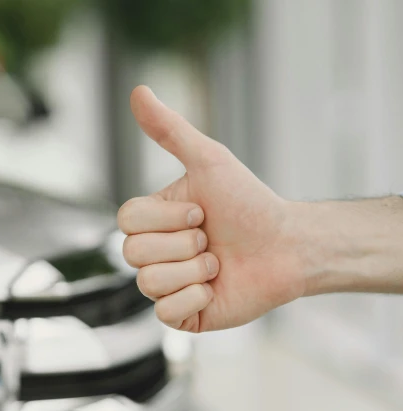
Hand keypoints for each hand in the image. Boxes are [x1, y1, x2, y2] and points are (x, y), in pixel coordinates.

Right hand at [119, 86, 306, 331]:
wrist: (288, 246)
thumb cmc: (250, 203)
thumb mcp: (209, 161)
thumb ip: (170, 130)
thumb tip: (137, 91)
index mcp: (152, 221)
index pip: (125, 222)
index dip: (166, 219)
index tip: (202, 212)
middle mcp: (154, 253)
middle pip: (133, 253)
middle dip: (183, 244)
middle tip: (211, 239)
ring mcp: (166, 286)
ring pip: (147, 283)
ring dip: (193, 270)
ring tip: (217, 263)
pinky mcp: (182, 316)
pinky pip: (165, 313)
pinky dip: (195, 298)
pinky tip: (215, 288)